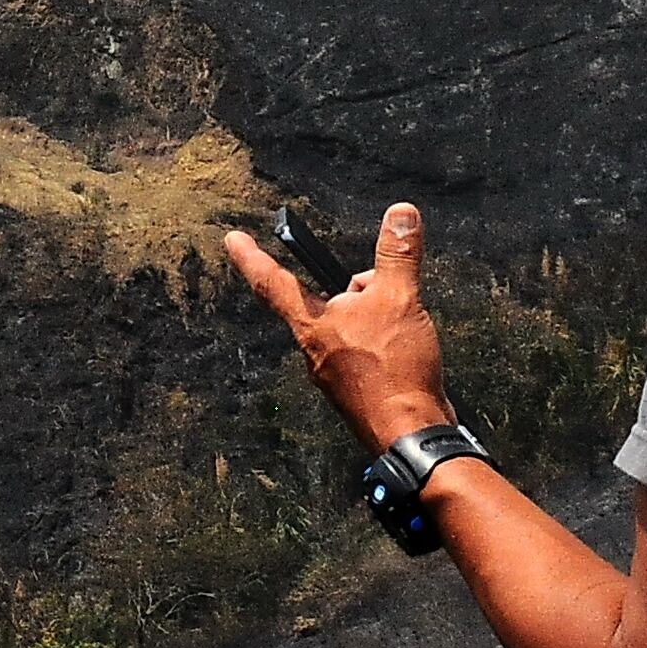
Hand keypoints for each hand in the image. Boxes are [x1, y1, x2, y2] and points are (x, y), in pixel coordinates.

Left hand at [226, 201, 451, 447]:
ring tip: (401, 321)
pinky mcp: (357, 387)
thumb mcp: (400, 298)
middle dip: (349, 288)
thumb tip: (400, 215)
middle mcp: (315, 349)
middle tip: (375, 285)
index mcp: (310, 325)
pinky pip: (363, 348)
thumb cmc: (395, 373)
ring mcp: (334, 371)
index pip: (270, 281)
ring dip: (370, 314)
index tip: (233, 240)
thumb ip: (397, 255)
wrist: (413, 432)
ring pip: (345, 326)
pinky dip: (381, 339)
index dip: (250, 257)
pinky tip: (404, 345)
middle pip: (319, 302)